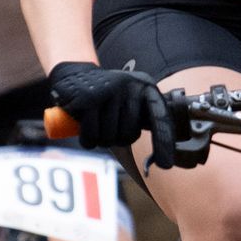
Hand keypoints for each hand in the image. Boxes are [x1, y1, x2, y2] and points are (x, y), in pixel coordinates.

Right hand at [47, 59, 176, 170]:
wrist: (74, 76)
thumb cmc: (107, 96)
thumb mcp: (130, 101)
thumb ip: (145, 118)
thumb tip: (164, 154)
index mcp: (146, 87)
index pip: (160, 118)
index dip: (163, 142)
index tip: (165, 165)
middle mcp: (131, 86)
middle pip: (129, 134)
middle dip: (117, 138)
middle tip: (108, 126)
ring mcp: (110, 90)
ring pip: (109, 137)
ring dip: (100, 139)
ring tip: (95, 122)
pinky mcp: (88, 99)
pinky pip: (91, 136)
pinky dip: (87, 140)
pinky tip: (83, 126)